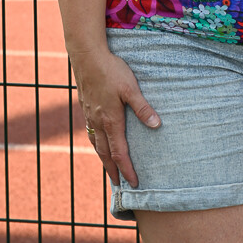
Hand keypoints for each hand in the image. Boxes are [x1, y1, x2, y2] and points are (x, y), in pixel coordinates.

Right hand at [71, 47, 160, 187]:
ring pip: (96, 144)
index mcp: (111, 120)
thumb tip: (156, 125)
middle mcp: (98, 122)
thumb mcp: (131, 87)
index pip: (119, 152)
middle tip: (120, 185)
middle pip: (105, 153)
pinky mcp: (86, 107)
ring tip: (109, 168)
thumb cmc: (111, 70)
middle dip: (113, 170)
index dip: (127, 169)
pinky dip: (96, 144)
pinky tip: (99, 142)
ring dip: (103, 159)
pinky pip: (91, 133)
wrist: (86, 57)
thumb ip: (142, 107)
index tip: (133, 182)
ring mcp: (90, 115)